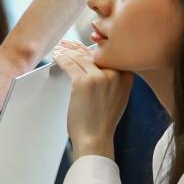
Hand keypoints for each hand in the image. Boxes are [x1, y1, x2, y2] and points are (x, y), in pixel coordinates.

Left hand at [50, 40, 132, 159]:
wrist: (96, 139)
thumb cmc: (102, 121)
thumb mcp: (117, 97)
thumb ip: (112, 80)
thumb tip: (97, 64)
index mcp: (126, 77)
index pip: (107, 57)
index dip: (92, 50)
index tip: (82, 46)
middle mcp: (116, 74)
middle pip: (93, 55)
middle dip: (78, 48)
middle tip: (67, 44)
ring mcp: (100, 77)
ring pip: (80, 58)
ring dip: (67, 51)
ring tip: (59, 49)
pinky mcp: (83, 82)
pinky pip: (70, 64)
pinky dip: (61, 59)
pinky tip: (56, 56)